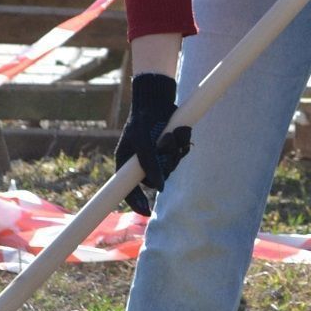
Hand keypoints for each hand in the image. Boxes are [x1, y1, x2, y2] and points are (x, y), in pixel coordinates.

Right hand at [114, 73, 191, 215]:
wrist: (157, 99)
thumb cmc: (143, 120)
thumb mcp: (142, 142)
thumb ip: (149, 164)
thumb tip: (160, 187)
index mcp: (127, 163)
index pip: (128, 190)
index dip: (137, 202)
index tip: (146, 211)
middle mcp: (143, 162)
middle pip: (157, 179)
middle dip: (165, 164)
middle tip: (166, 145)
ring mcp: (158, 155)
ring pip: (172, 166)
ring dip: (175, 152)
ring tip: (172, 133)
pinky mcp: (172, 147)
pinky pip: (181, 154)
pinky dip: (183, 144)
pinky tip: (181, 130)